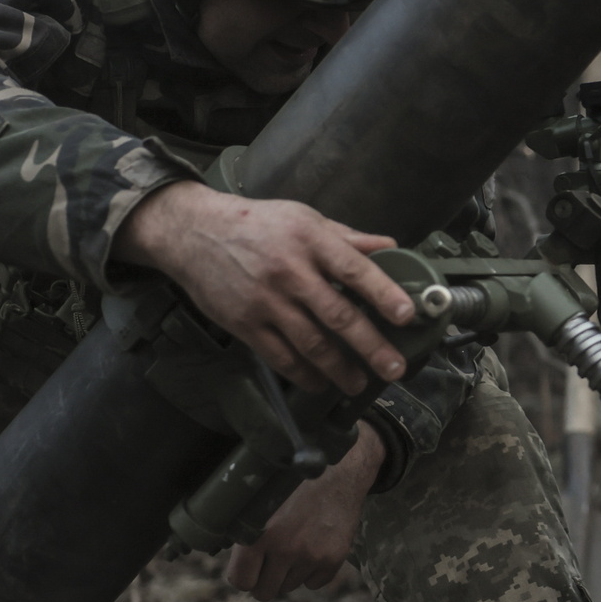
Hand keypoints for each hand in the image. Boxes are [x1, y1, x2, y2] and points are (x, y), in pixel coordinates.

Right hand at [118, 181, 413, 393]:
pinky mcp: (245, 323)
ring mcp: (266, 301)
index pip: (355, 269)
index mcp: (310, 241)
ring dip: (340, 369)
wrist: (194, 234)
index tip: (406, 315)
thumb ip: (348, 237)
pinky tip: (320, 383)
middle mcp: (290, 272)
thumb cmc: (256, 224)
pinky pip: (280, 357)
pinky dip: (304, 374)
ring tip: (360, 383)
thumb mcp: (304, 218)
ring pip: (311, 343)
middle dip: (371, 346)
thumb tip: (391, 245)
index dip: (383, 293)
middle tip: (394, 368)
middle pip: (338, 315)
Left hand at [226, 423, 383, 599]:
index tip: (249, 566)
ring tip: (295, 543)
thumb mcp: (259, 501)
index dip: (243, 575)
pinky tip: (312, 546)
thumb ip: (244, 532)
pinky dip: (311, 571)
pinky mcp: (334, 558)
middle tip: (270, 560)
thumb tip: (233, 562)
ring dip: (288, 572)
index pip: (241, 582)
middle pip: (265, 592)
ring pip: (290, 587)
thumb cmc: (292, 483)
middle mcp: (286, 549)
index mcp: (259, 535)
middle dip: (264, 579)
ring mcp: (312, 556)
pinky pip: (314, 583)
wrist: (339, 471)